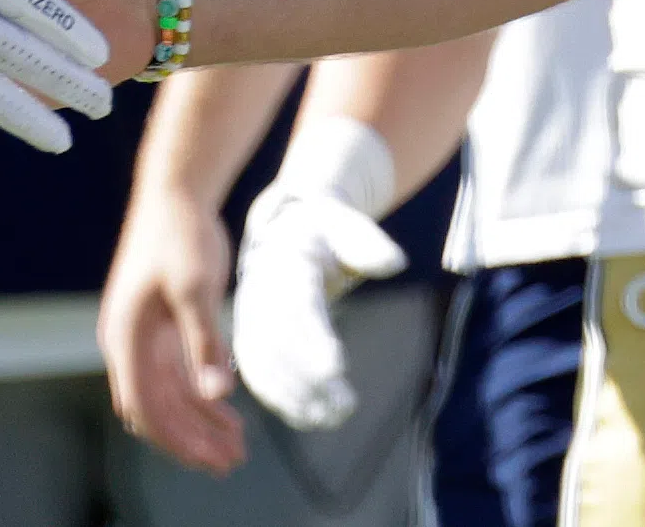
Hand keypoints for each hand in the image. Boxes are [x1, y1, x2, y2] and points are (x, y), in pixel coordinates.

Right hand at [103, 190, 246, 474]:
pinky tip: (226, 410)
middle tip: (232, 461)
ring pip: (168, 396)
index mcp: (125, 339)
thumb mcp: (196, 288)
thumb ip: (205, 342)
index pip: (146, 408)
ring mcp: (142, 337)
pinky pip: (177, 374)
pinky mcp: (160, 327)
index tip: (211, 458)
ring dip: (198, 423)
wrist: (176, 192)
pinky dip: (200, 396)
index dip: (178, 438)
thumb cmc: (182, 234)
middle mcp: (127, 345)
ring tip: (235, 445)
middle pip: (156, 410)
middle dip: (190, 440)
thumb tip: (217, 394)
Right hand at [232, 183, 404, 430]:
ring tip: (331, 418)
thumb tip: (395, 262)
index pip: (299, 308)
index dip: (314, 340)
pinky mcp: (249, 337)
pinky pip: (257, 373)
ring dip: (295, 396)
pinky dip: (280, 398)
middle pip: (280, 345)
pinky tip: (308, 416)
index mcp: (286, 265)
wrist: (287, 230)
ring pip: (265, 366)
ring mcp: (250, 318)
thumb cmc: (327, 230)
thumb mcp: (348, 225)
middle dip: (308, 379)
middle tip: (344, 406)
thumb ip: (369, 244)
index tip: (337, 368)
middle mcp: (261, 295)